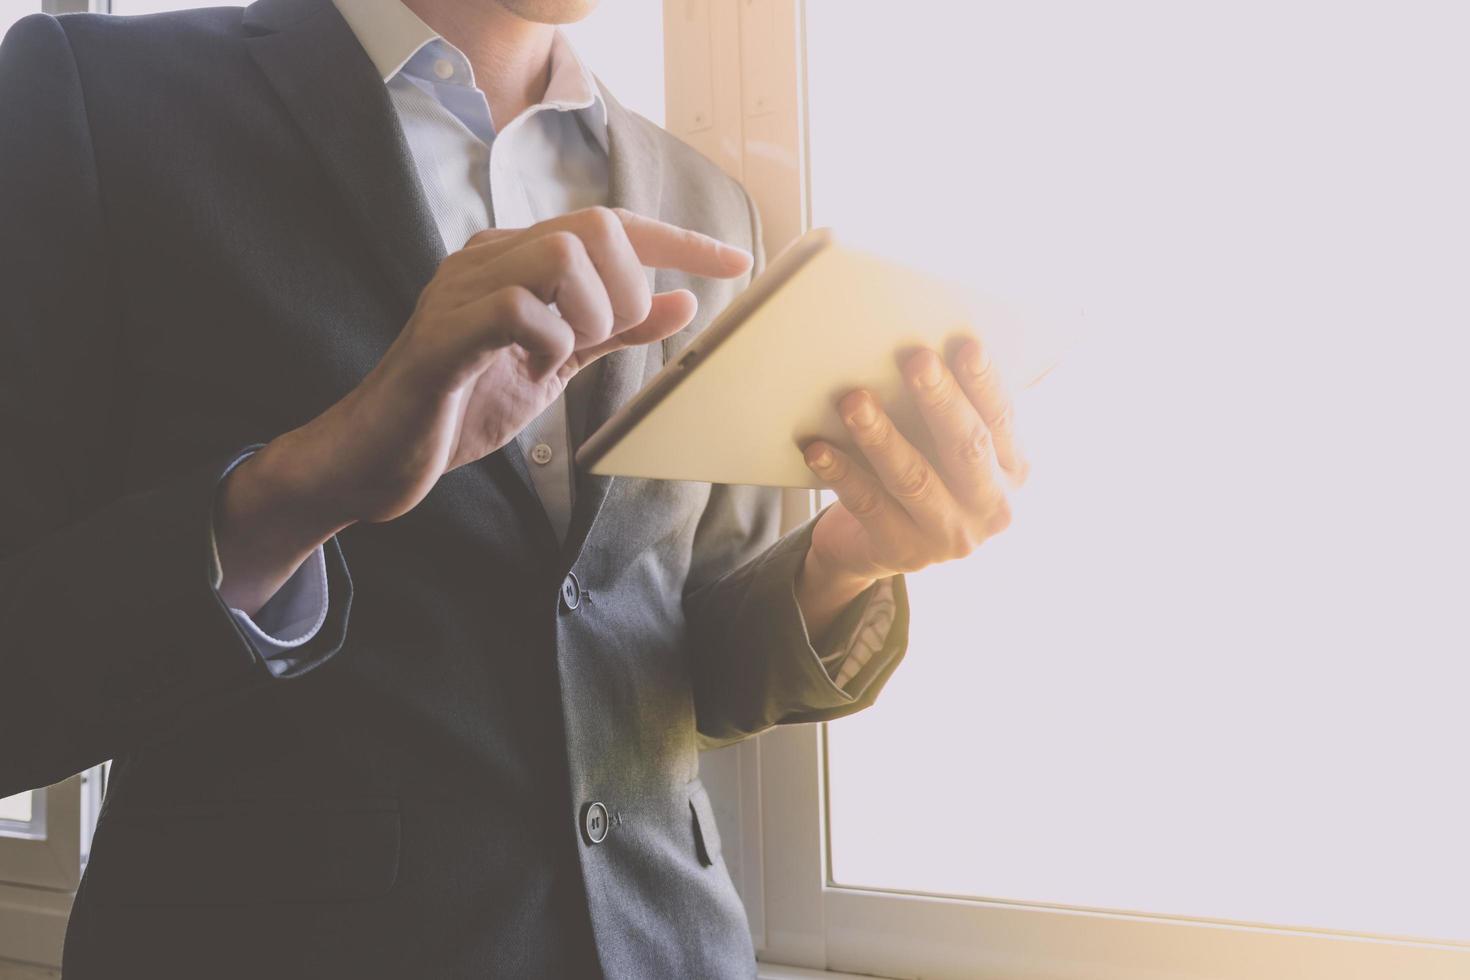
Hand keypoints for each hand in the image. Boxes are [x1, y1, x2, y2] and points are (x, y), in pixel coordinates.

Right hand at [216, 207, 751, 613]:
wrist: (378, 456)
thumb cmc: (463, 404)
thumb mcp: (555, 363)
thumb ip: (614, 331)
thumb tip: (685, 302)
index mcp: (515, 259)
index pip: (611, 225)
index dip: (679, 241)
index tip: (736, 262)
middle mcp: (487, 257)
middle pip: (593, 226)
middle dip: (629, 287)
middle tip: (609, 340)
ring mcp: (459, 289)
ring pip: (560, 252)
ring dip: (593, 311)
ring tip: (567, 352)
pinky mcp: (442, 335)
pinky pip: (518, 308)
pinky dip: (549, 340)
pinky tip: (532, 367)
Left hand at [795, 341, 1024, 635]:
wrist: (878, 546)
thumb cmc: (920, 473)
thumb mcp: (945, 447)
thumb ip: (947, 411)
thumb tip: (919, 350)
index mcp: (1012, 471)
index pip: (1002, 421)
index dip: (986, 383)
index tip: (967, 346)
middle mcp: (991, 509)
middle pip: (966, 448)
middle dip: (940, 401)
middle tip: (916, 359)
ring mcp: (949, 538)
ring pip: (914, 479)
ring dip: (881, 436)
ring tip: (854, 401)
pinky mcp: (903, 552)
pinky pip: (867, 506)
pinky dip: (841, 473)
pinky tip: (818, 449)